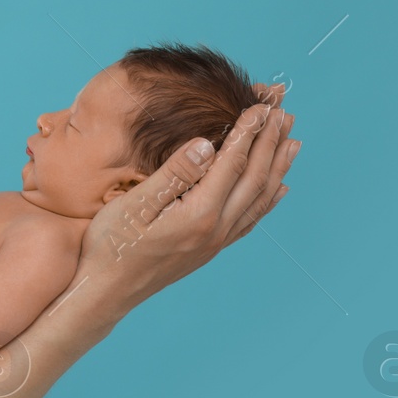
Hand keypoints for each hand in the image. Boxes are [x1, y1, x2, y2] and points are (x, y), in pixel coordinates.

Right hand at [73, 95, 298, 321]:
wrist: (105, 292)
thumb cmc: (111, 246)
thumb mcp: (134, 205)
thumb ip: (173, 174)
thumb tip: (206, 145)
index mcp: (198, 213)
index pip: (232, 163)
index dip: (249, 131)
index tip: (262, 105)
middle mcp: (216, 229)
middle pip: (254, 179)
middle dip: (271, 143)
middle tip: (285, 112)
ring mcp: (216, 242)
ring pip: (259, 199)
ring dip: (277, 167)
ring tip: (293, 142)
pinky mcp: (210, 249)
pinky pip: (251, 219)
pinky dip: (269, 199)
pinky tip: (278, 189)